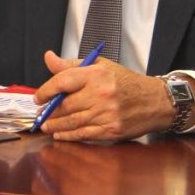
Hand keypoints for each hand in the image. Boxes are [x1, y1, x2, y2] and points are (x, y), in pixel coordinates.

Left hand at [33, 51, 178, 141]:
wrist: (155, 101)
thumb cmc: (126, 82)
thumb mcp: (100, 66)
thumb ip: (71, 64)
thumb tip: (49, 58)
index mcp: (97, 75)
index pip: (63, 81)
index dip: (46, 90)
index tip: (38, 97)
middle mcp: (101, 94)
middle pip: (65, 105)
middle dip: (49, 111)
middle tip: (40, 113)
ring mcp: (106, 114)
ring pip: (72, 121)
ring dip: (55, 125)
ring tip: (46, 125)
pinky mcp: (111, 130)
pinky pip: (84, 134)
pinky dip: (69, 136)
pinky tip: (60, 134)